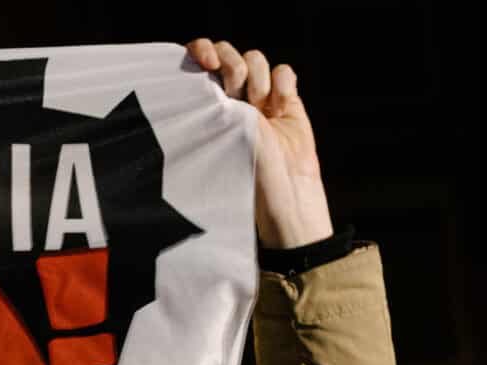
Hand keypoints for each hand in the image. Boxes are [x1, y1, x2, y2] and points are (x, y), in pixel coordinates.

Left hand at [185, 39, 332, 249]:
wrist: (285, 193)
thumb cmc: (244, 178)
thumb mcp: (219, 138)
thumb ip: (211, 106)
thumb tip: (202, 74)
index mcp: (208, 105)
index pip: (198, 61)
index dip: (201, 50)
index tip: (204, 62)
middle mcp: (232, 98)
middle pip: (228, 53)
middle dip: (231, 63)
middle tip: (235, 90)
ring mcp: (261, 98)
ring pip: (256, 59)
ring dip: (257, 77)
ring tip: (261, 107)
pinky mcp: (288, 101)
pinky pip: (283, 72)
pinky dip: (282, 84)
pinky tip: (281, 108)